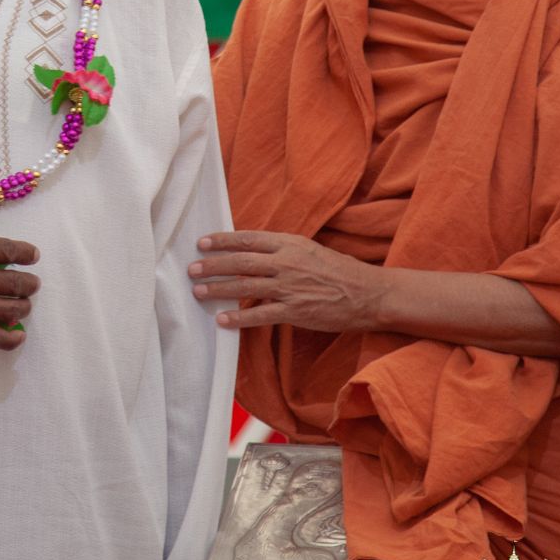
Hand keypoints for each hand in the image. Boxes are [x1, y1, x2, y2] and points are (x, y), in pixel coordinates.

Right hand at [0, 185, 41, 349]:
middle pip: (14, 283)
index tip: (33, 255)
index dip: (26, 253)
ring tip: (23, 305)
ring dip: (22, 308)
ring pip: (9, 311)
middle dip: (29, 284)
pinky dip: (9, 339)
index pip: (8, 250)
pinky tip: (16, 336)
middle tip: (31, 283)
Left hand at [190, 231, 381, 331]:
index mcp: (289, 243)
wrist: (368, 293)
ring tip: (198, 291)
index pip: (248, 238)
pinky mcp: (294, 311)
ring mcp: (289, 287)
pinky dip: (238, 318)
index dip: (222, 240)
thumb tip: (252, 253)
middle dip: (213, 265)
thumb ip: (281, 251)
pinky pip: (259, 315)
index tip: (202, 242)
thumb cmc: (339, 270)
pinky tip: (222, 321)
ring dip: (218, 290)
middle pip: (240, 262)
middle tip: (192, 268)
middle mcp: (286, 262)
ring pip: (244, 287)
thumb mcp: (309, 250)